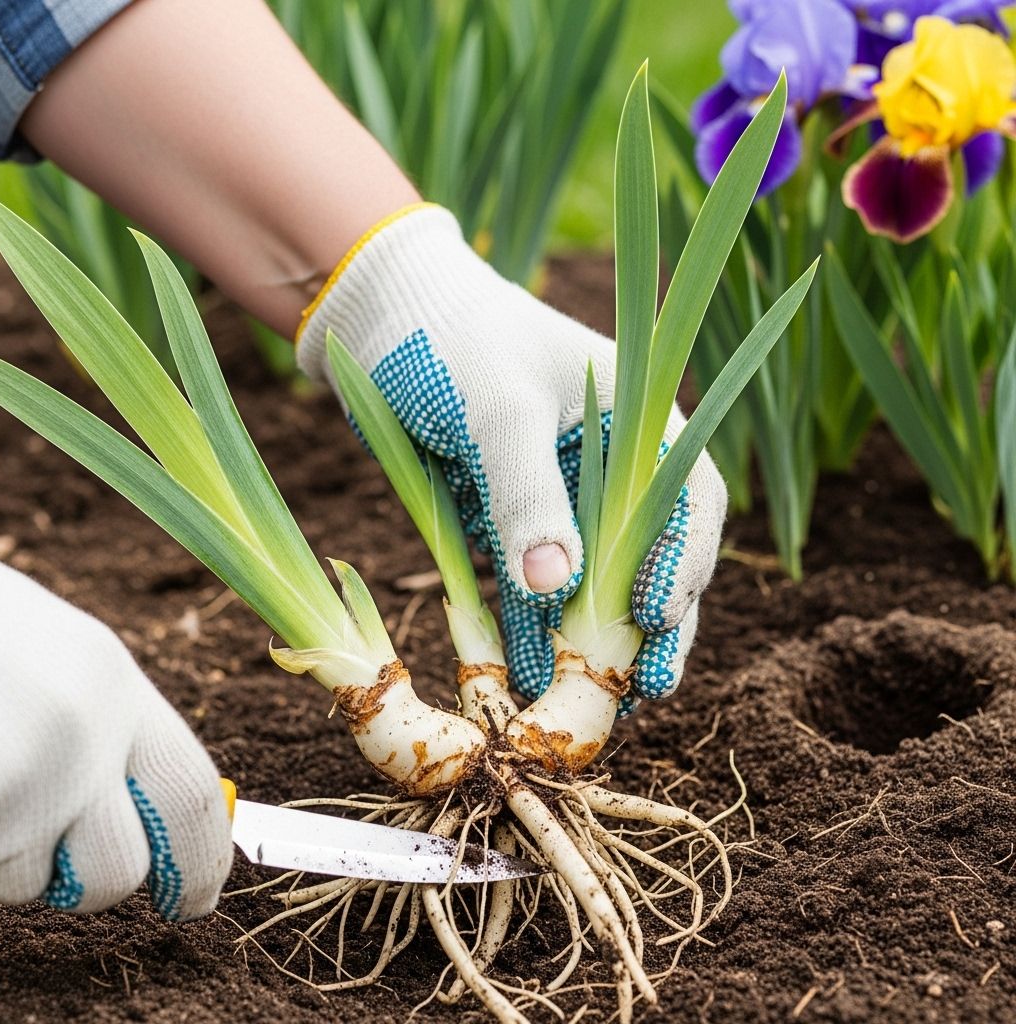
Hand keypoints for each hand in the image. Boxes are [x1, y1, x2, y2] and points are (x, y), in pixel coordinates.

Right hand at [0, 561, 230, 918]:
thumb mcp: (66, 657)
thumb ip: (114, 732)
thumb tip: (160, 828)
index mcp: (116, 684)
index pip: (191, 798)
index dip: (201, 862)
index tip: (193, 900)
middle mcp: (78, 732)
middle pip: (117, 869)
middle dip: (83, 882)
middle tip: (50, 846)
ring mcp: (15, 777)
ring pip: (22, 883)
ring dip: (2, 853)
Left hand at [298, 205, 726, 710]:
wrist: (377, 317)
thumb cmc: (449, 339)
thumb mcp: (496, 409)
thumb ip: (527, 492)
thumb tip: (556, 585)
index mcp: (633, 415)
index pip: (686, 496)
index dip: (682, 559)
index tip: (651, 615)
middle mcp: (606, 461)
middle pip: (650, 552)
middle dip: (651, 623)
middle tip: (647, 690)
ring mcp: (559, 493)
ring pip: (594, 578)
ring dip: (594, 639)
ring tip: (596, 702)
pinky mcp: (512, 516)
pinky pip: (534, 581)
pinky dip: (536, 626)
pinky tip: (536, 674)